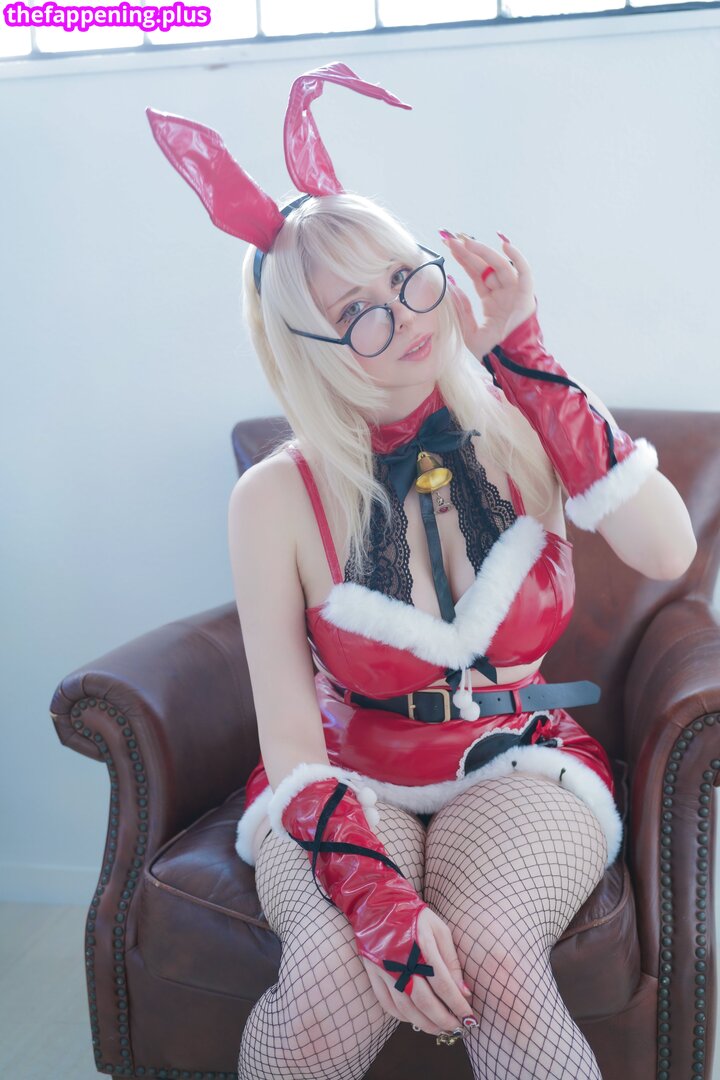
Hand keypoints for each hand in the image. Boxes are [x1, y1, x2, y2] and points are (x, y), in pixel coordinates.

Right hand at [360, 906, 475, 1035]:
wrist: (380, 905)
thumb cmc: (415, 916)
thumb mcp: (440, 930)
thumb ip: (451, 961)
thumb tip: (463, 991)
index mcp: (422, 947)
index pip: (443, 984)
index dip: (457, 1004)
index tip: (469, 1016)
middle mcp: (402, 961)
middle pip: (424, 1001)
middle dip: (443, 1019)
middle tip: (456, 1028)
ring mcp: (385, 970)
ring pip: (406, 1008)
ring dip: (424, 1023)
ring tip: (439, 1029)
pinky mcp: (374, 975)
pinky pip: (388, 1005)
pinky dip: (403, 1017)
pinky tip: (416, 1019)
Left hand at [440, 232, 536, 360]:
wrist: (508, 364)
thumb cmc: (492, 352)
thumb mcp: (469, 331)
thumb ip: (462, 310)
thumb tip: (451, 289)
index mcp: (492, 301)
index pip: (477, 274)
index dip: (464, 260)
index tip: (449, 247)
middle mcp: (504, 294)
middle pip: (486, 267)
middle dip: (469, 252)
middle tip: (452, 240)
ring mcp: (515, 294)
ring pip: (501, 266)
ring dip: (484, 253)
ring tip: (467, 242)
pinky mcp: (525, 296)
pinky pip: (524, 274)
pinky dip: (518, 259)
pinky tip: (505, 247)